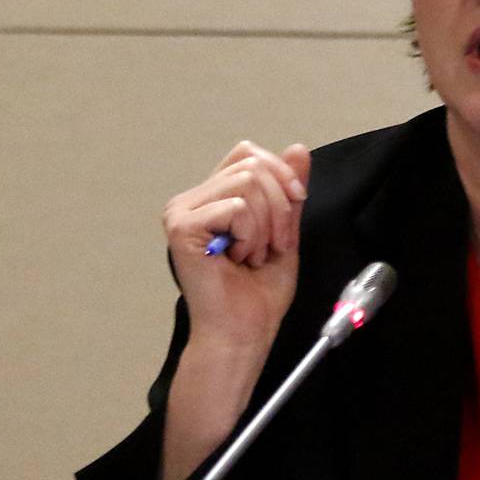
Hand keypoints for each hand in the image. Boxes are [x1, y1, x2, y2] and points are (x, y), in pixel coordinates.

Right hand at [162, 140, 310, 348]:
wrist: (244, 331)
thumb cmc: (258, 293)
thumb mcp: (285, 229)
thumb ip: (289, 190)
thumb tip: (297, 147)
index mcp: (211, 197)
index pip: (247, 153)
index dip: (281, 173)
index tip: (297, 203)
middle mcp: (191, 200)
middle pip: (252, 164)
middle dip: (280, 205)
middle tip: (273, 245)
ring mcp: (182, 212)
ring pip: (247, 183)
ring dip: (267, 224)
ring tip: (254, 254)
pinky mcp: (182, 228)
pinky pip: (235, 206)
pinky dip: (251, 234)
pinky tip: (239, 258)